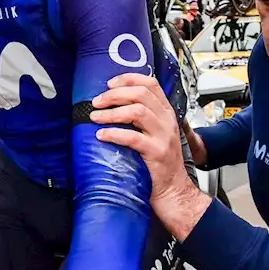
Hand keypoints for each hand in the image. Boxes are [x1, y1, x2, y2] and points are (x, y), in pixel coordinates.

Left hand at [90, 73, 210, 239]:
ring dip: (112, 112)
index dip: (128, 79)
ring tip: (95, 117)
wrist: (173, 190)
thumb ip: (142, 117)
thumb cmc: (159, 163)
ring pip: (138, 111)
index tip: (109, 83)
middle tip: (97, 102)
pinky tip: (102, 135)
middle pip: (141, 94)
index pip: (150, 84)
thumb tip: (112, 102)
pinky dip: (114, 133)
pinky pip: (133, 137)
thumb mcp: (155, 134)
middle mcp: (167, 121)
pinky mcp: (157, 153)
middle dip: (115, 95)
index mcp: (166, 113)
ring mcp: (164, 137)